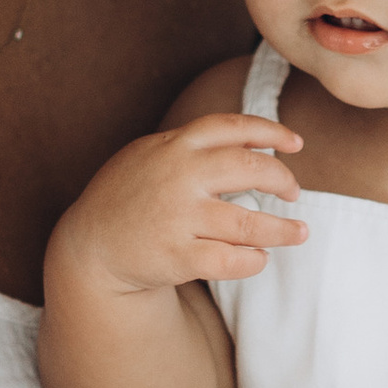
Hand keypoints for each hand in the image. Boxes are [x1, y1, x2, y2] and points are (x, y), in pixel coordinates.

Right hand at [49, 117, 303, 298]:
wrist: (89, 246)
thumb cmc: (128, 196)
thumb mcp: (151, 154)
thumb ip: (194, 146)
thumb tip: (255, 141)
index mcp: (175, 146)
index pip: (233, 127)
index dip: (271, 131)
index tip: (296, 144)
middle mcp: (179, 177)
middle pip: (252, 169)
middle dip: (283, 180)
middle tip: (294, 193)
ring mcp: (177, 218)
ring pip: (249, 223)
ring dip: (283, 230)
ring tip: (299, 232)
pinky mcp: (176, 258)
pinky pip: (230, 261)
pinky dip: (253, 260)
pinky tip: (258, 258)